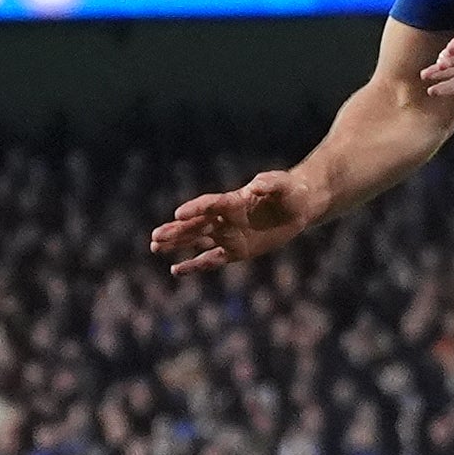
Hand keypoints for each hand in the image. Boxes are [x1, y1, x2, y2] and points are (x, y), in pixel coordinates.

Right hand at [150, 169, 324, 275]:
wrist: (298, 206)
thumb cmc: (289, 190)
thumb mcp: (282, 184)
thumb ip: (269, 184)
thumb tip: (255, 188)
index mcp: (234, 200)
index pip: (210, 205)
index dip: (195, 209)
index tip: (178, 214)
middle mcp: (226, 218)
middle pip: (197, 225)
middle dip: (176, 231)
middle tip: (155, 237)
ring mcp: (229, 235)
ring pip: (198, 241)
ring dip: (177, 245)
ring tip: (155, 247)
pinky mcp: (237, 252)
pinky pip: (212, 260)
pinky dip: (195, 266)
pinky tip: (176, 270)